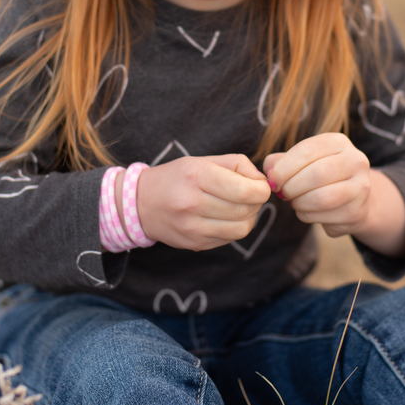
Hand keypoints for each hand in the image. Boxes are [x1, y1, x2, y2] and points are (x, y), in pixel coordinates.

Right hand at [136, 154, 270, 250]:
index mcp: (196, 176)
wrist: (142, 203)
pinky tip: (227, 217)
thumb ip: (238, 165)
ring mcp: (192, 228)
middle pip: (245, 210)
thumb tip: (263, 182)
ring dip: (250, 217)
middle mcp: (192, 203)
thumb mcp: (203, 160)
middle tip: (252, 195)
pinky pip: (229, 239)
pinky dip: (236, 228)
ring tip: (242, 206)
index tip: (261, 186)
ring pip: (241, 229)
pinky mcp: (195, 244)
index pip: (243, 191)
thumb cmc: (178, 177)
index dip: (261, 190)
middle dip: (257, 202)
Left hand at [264, 133, 404, 257]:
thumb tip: (269, 170)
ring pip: (321, 198)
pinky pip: (323, 215)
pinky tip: (305, 211)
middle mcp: (355, 160)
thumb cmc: (321, 176)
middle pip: (316, 174)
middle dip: (291, 187)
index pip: (306, 151)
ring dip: (299, 203)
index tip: (272, 179)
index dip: (283, 167)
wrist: (353, 200)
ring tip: (294, 202)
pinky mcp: (357, 211)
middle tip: (282, 193)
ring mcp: (361, 187)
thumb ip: (281, 161)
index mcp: (338, 142)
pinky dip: (306, 215)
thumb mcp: (302, 161)